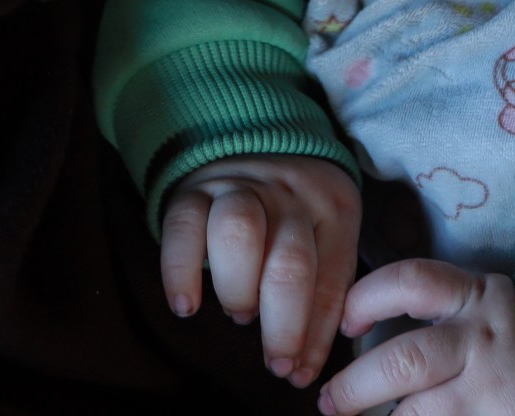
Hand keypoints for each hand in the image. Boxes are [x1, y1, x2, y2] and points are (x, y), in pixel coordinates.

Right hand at [161, 155, 359, 387]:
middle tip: (274, 361)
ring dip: (239, 290)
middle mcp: (290, 190)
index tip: (297, 373)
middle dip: (283, 325)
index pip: (329, 281)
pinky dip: (181, 272)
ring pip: (240, 235)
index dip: (314, 335)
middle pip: (289, 263)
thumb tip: (306, 364)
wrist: (249, 141)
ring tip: (240, 313)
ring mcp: (241, 184)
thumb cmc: (294, 211)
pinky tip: (186, 306)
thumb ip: (324, 289)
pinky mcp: (194, 187)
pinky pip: (183, 227)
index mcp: (334, 205)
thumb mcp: (325, 235)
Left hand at [318, 258, 514, 415]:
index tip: (346, 325)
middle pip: (403, 362)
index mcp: (476, 297)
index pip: (410, 281)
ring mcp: (494, 389)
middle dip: (354, 388)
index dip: (365, 299)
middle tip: (329, 402)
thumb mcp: (491, 307)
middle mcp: (483, 340)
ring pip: (418, 414)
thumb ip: (444, 310)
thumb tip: (364, 333)